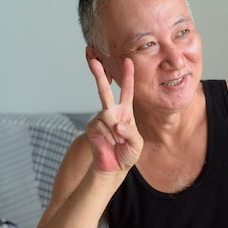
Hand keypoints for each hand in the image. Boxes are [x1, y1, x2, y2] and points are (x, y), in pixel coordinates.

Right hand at [86, 58, 143, 172]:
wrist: (114, 167)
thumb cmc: (127, 153)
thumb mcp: (136, 142)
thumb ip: (130, 132)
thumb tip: (116, 124)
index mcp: (125, 112)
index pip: (127, 91)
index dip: (128, 76)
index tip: (128, 61)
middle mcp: (111, 111)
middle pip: (104, 90)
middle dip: (98, 74)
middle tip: (93, 60)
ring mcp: (100, 118)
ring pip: (107, 114)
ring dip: (116, 131)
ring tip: (118, 141)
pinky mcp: (91, 127)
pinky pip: (101, 125)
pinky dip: (109, 136)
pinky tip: (110, 143)